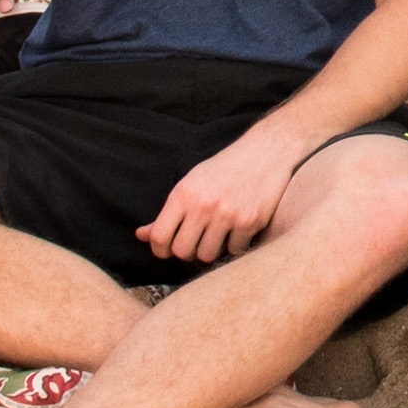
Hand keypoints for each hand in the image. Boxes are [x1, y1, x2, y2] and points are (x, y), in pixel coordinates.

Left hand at [139, 131, 300, 267]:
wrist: (266, 152)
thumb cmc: (224, 169)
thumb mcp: (192, 183)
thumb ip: (167, 212)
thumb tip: (141, 235)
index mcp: (183, 193)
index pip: (159, 236)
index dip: (160, 250)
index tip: (167, 250)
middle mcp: (203, 204)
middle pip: (183, 251)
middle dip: (187, 252)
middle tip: (195, 243)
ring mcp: (227, 214)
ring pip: (208, 255)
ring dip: (212, 250)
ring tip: (217, 236)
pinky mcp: (250, 221)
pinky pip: (235, 250)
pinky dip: (236, 245)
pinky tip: (239, 230)